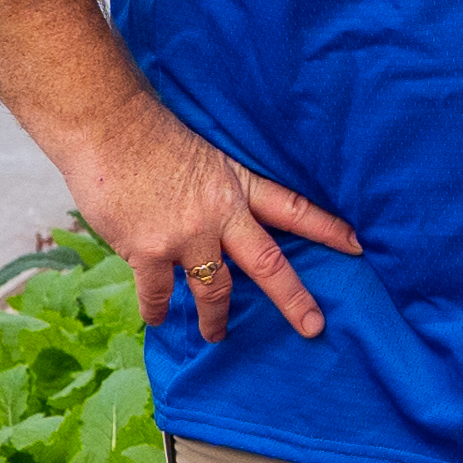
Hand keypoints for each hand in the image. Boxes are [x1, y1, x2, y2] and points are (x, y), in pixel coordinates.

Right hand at [64, 99, 361, 342]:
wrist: (106, 126)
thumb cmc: (147, 133)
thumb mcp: (200, 155)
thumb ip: (213, 190)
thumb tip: (216, 219)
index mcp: (235, 185)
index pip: (291, 208)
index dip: (325, 227)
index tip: (357, 245)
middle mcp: (219, 214)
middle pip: (267, 264)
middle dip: (293, 299)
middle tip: (314, 327)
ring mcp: (185, 236)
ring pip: (213, 291)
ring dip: (215, 319)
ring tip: (217, 335)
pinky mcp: (147, 251)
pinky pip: (158, 294)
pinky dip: (158, 310)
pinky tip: (159, 319)